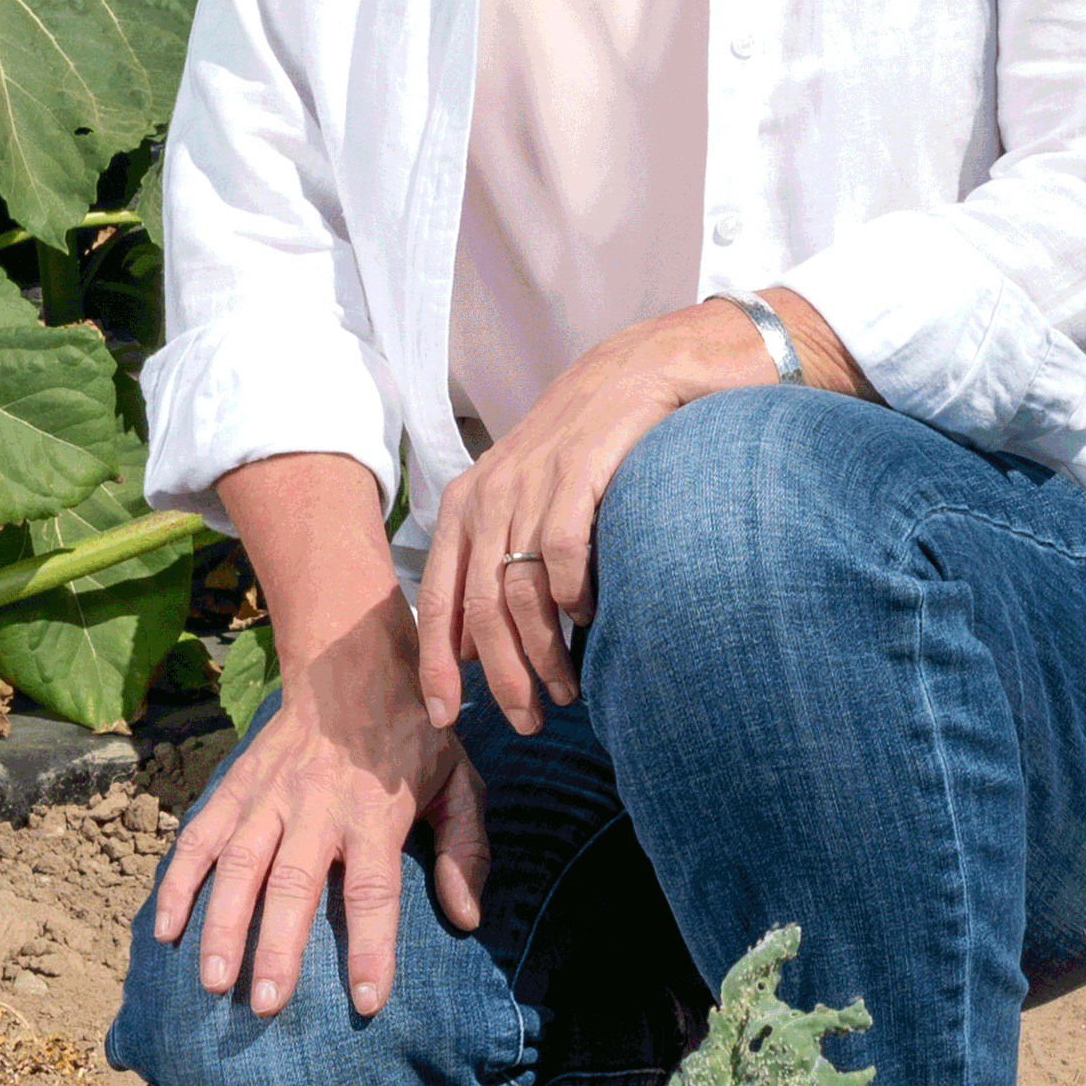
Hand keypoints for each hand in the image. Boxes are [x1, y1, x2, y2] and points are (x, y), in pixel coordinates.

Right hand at [152, 594, 486, 1019]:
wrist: (351, 662)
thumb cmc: (412, 733)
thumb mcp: (459, 778)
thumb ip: (465, 846)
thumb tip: (466, 917)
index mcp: (375, 810)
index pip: (374, 887)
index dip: (370, 945)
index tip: (366, 1002)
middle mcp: (318, 804)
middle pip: (294, 881)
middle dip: (277, 945)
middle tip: (265, 1005)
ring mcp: (270, 794)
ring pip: (240, 862)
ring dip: (223, 922)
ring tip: (213, 980)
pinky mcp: (236, 784)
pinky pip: (200, 835)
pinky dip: (179, 881)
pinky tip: (165, 929)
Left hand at [415, 300, 778, 738]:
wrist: (648, 364)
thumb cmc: (592, 440)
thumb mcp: (529, 493)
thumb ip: (498, 555)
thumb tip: (477, 645)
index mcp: (468, 501)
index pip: (438, 596)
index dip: (436, 662)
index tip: (446, 719)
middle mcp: (490, 491)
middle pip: (479, 607)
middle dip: (500, 676)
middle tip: (529, 720)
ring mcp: (533, 480)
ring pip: (519, 592)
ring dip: (543, 654)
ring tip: (568, 691)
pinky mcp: (579, 471)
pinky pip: (563, 555)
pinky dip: (574, 598)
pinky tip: (592, 617)